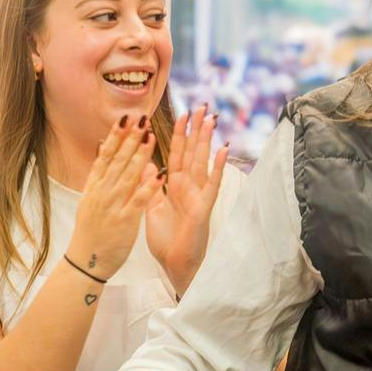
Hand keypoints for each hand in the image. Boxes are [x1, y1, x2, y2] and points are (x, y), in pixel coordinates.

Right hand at [64, 115, 163, 280]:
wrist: (86, 261)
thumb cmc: (91, 232)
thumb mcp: (90, 201)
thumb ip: (99, 177)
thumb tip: (103, 150)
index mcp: (94, 187)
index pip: (106, 157)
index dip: (116, 137)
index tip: (125, 118)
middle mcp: (102, 193)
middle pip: (117, 161)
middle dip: (130, 139)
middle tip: (141, 118)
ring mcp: (112, 206)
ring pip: (128, 176)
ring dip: (140, 155)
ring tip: (152, 137)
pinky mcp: (124, 221)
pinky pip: (138, 201)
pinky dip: (149, 187)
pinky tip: (160, 173)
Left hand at [145, 104, 228, 292]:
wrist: (173, 265)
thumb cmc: (165, 241)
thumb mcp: (151, 208)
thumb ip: (150, 186)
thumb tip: (147, 163)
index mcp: (174, 186)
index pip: (177, 154)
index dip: (180, 134)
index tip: (182, 113)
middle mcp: (188, 187)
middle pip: (193, 152)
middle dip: (197, 130)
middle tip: (202, 106)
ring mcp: (198, 195)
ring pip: (203, 162)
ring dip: (207, 141)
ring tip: (211, 120)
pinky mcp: (204, 207)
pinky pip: (212, 184)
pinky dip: (218, 167)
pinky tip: (224, 150)